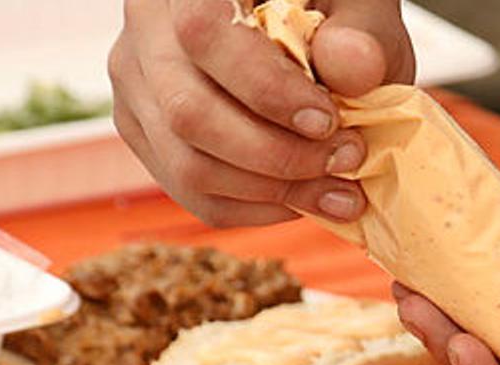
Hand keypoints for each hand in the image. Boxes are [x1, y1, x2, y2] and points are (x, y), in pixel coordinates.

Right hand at [109, 0, 413, 227]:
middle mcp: (147, 29)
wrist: (306, 32)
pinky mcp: (149, 134)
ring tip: (341, 191)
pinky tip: (305, 198)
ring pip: (187, 166)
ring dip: (273, 191)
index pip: (204, 34)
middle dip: (277, 155)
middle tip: (346, 159)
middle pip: (188, 114)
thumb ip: (361, 31)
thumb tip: (352, 68)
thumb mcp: (360, 5)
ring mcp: (139, 86)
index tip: (327, 120)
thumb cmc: (332, 12)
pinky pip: (192, 192)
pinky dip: (256, 208)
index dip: (266, 89)